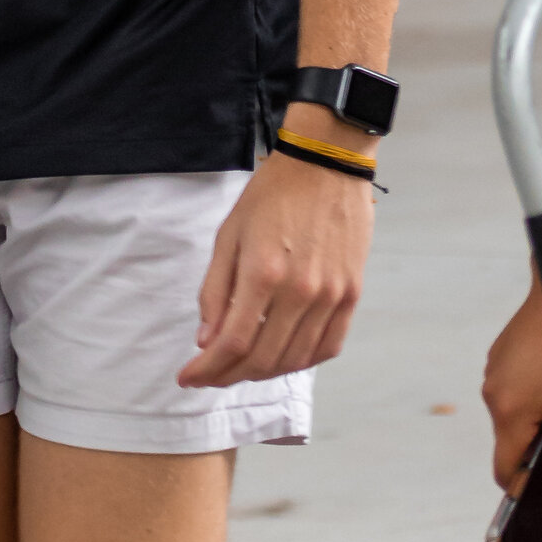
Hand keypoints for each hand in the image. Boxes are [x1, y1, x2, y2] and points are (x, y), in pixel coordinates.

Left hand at [179, 144, 374, 386]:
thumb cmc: (272, 194)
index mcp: (263, 273)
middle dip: (228, 376)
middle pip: (262, 359)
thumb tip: (207, 341)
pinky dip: (303, 360)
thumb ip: (216, 291)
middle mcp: (300, 291)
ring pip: (295, 359)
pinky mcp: (352, 292)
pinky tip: (283, 357)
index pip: (232, 343)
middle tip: (210, 375)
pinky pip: (329, 346)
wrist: (326, 164)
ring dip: (263, 373)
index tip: (189, 377)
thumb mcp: (228, 235)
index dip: (207, 369)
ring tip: (242, 367)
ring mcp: (331, 295)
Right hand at [483, 282, 541, 499]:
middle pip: (508, 442)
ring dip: (534, 419)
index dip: (522, 488)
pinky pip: (512, 390)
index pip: (505, 470)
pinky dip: (530, 396)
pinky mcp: (499, 358)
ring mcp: (493, 374)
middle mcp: (493, 395)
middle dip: (535, 449)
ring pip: (511, 414)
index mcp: (510, 413)